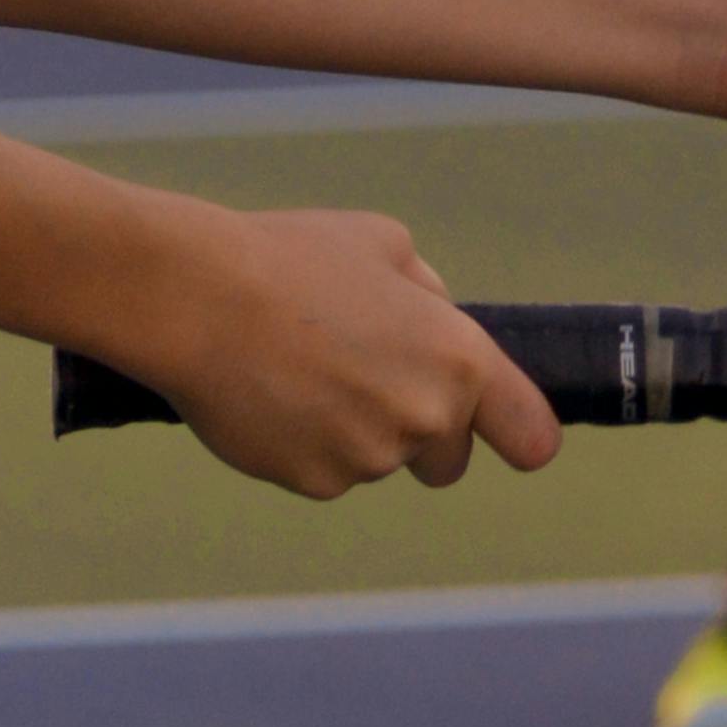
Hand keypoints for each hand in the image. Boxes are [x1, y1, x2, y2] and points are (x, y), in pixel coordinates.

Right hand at [111, 205, 561, 499]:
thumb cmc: (289, 259)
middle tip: (364, 383)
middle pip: (447, 463)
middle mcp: (426, 417)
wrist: (197, 299)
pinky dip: (303, 446)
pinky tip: (271, 396)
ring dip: (350, 431)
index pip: (530, 435)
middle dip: (419, 438)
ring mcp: (370, 457)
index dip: (521, 438)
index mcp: (459, 359)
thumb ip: (428, 293)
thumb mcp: (383, 245)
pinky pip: (323, 473)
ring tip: (298, 369)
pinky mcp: (315, 482)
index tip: (515, 441)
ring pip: (376, 462)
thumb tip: (436, 319)